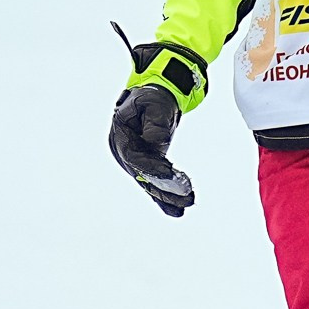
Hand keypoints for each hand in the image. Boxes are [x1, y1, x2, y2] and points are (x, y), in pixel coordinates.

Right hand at [111, 84, 194, 216]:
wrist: (154, 99)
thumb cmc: (152, 98)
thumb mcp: (153, 104)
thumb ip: (155, 123)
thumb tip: (157, 143)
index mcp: (120, 136)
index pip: (134, 157)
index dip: (151, 167)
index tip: (170, 174)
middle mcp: (124, 153)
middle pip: (142, 175)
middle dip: (163, 187)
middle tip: (185, 194)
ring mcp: (134, 162)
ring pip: (149, 183)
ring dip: (168, 195)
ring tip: (188, 202)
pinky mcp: (145, 167)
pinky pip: (154, 185)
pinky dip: (165, 198)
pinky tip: (178, 211)